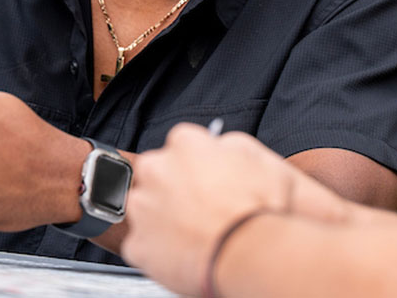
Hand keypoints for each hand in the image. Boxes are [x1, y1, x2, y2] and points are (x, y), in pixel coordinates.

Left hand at [123, 124, 349, 294]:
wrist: (252, 253)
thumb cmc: (259, 205)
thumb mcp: (255, 153)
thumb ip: (226, 145)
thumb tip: (218, 147)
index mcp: (184, 143)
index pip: (180, 144)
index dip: (195, 163)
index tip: (204, 178)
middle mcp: (156, 169)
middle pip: (155, 172)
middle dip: (170, 186)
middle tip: (197, 206)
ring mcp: (143, 207)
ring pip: (144, 207)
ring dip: (160, 217)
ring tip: (190, 232)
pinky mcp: (137, 244)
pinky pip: (142, 245)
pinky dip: (157, 251)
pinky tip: (182, 253)